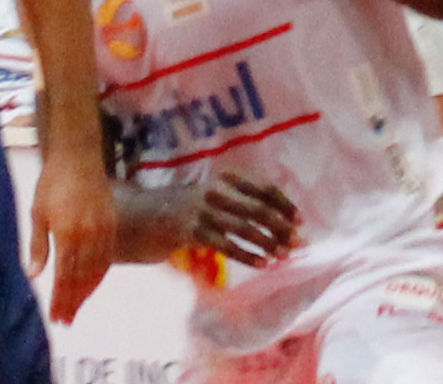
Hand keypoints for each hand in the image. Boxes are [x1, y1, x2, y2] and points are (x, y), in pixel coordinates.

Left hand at [31, 139, 116, 322]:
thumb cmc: (53, 182)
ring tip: (77, 308)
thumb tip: (33, 275)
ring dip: (87, 293)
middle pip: (82, 278)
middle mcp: (88, 234)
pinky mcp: (112, 223)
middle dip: (73, 301)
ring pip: (97, 270)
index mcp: (67, 233)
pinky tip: (92, 285)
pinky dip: (100, 275)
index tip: (56, 316)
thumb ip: (37, 246)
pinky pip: (108, 257)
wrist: (78, 156)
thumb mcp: (38, 213)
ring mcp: (103, 229)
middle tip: (66, 320)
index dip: (61, 299)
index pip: (65, 276)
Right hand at [147, 170, 300, 268]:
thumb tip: (274, 217)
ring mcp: (203, 210)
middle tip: (299, 242)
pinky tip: (263, 264)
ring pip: (244, 227)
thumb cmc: (183, 209)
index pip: (262, 187)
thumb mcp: (210, 196)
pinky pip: (226, 245)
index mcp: (223, 178)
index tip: (300, 219)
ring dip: (268, 242)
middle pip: (257, 208)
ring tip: (284, 255)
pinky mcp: (192, 231)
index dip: (283, 202)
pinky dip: (247, 255)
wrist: (143, 216)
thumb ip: (236, 200)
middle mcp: (215, 190)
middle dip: (281, 226)